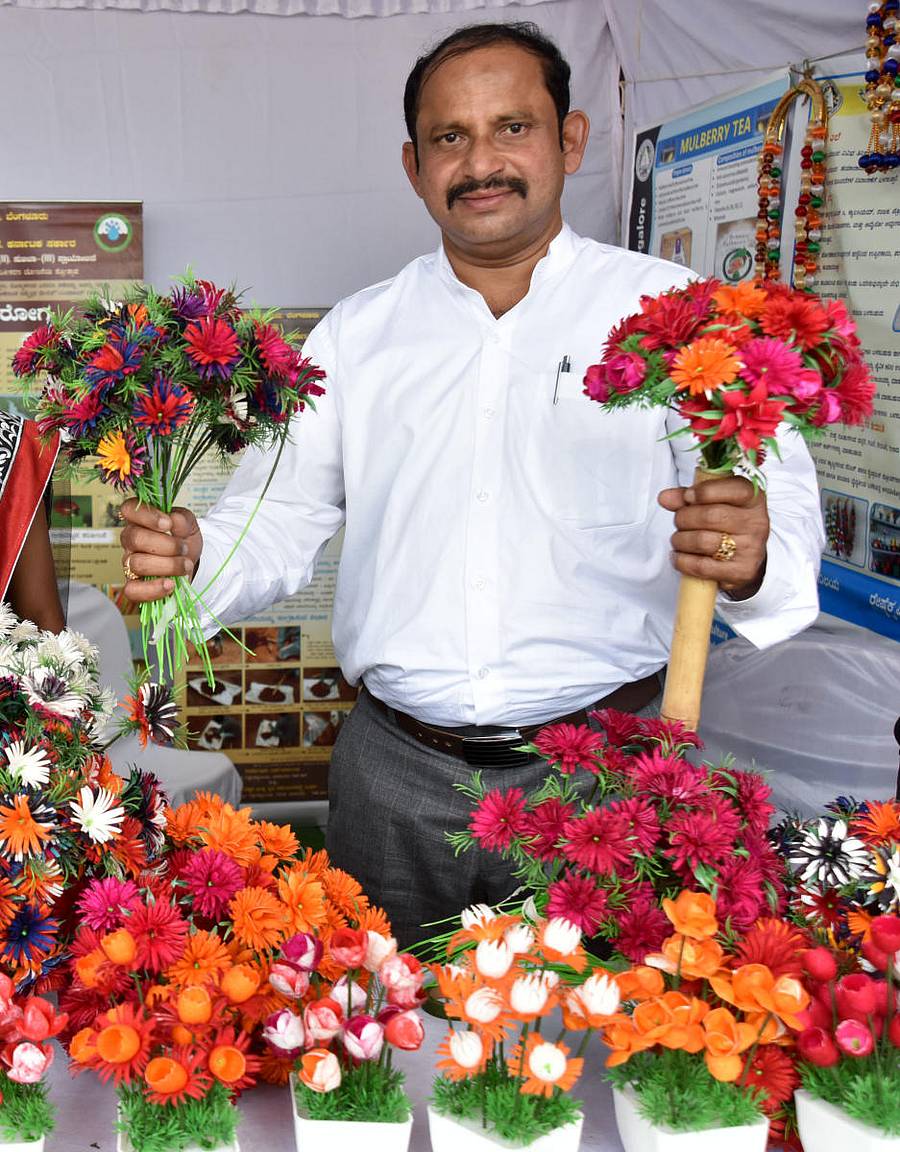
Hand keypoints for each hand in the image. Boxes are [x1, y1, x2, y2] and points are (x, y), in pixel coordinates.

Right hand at [119, 500, 202, 603]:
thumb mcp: (189, 525)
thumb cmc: (184, 541)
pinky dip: (154, 588)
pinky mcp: (134, 587)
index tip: (168, 524)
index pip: (128, 509)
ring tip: (185, 565)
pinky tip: (170, 584)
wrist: (191, 565)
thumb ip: (182, 519)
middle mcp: (130, 542)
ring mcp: (129, 564)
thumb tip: (174, 520)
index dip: (147, 515)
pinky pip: (133, 590)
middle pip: (135, 538)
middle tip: (184, 548)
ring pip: (138, 564)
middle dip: (166, 545)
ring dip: (168, 565)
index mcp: (140, 521)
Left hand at [657, 476, 768, 598]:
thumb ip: (688, 497)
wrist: (745, 558)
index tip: (688, 496)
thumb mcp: (713, 502)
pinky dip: (682, 561)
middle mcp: (756, 522)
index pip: (734, 489)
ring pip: (702, 541)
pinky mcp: (741, 572)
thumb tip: (665, 498)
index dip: (704, 492)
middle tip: (679, 521)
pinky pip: (701, 566)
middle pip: (710, 516)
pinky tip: (679, 556)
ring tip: (679, 540)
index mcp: (753, 499)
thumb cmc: (726, 524)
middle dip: (684, 518)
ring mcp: (750, 548)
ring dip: (680, 540)